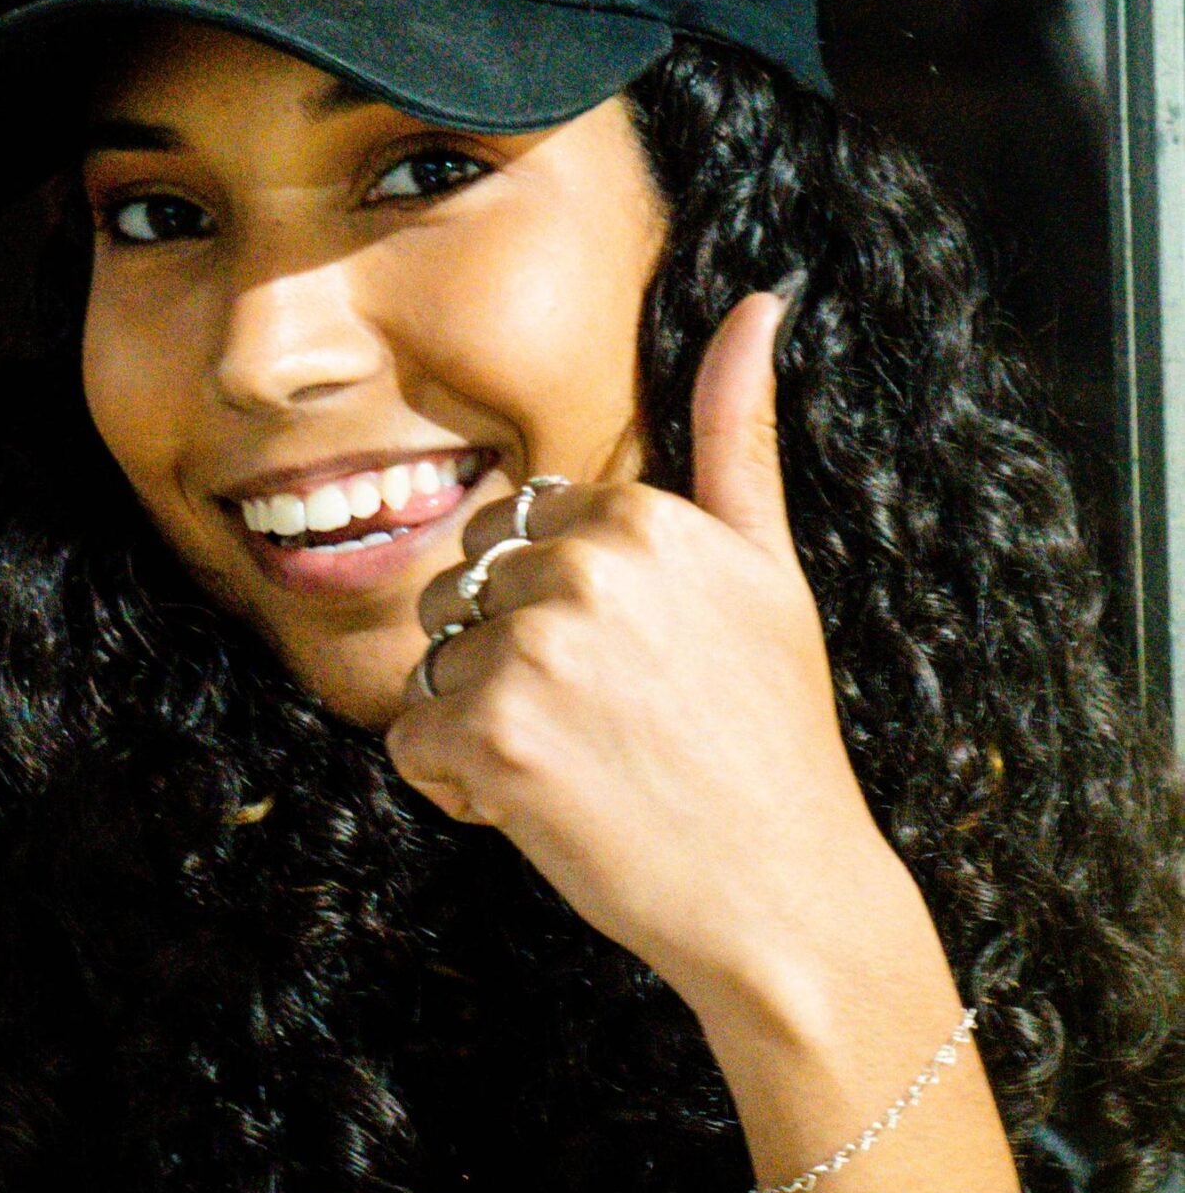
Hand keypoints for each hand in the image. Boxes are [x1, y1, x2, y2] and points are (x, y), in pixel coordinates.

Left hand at [386, 288, 932, 1056]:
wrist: (783, 892)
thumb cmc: (774, 737)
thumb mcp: (769, 567)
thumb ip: (740, 431)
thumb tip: (760, 300)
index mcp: (638, 515)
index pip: (519, 537)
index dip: (553, 615)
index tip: (629, 675)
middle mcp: (581, 565)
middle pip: (466, 597)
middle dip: (507, 666)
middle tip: (606, 732)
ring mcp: (533, 648)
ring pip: (434, 670)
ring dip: (481, 729)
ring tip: (580, 771)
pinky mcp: (490, 734)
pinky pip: (409, 743)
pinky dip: (455, 787)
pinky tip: (539, 811)